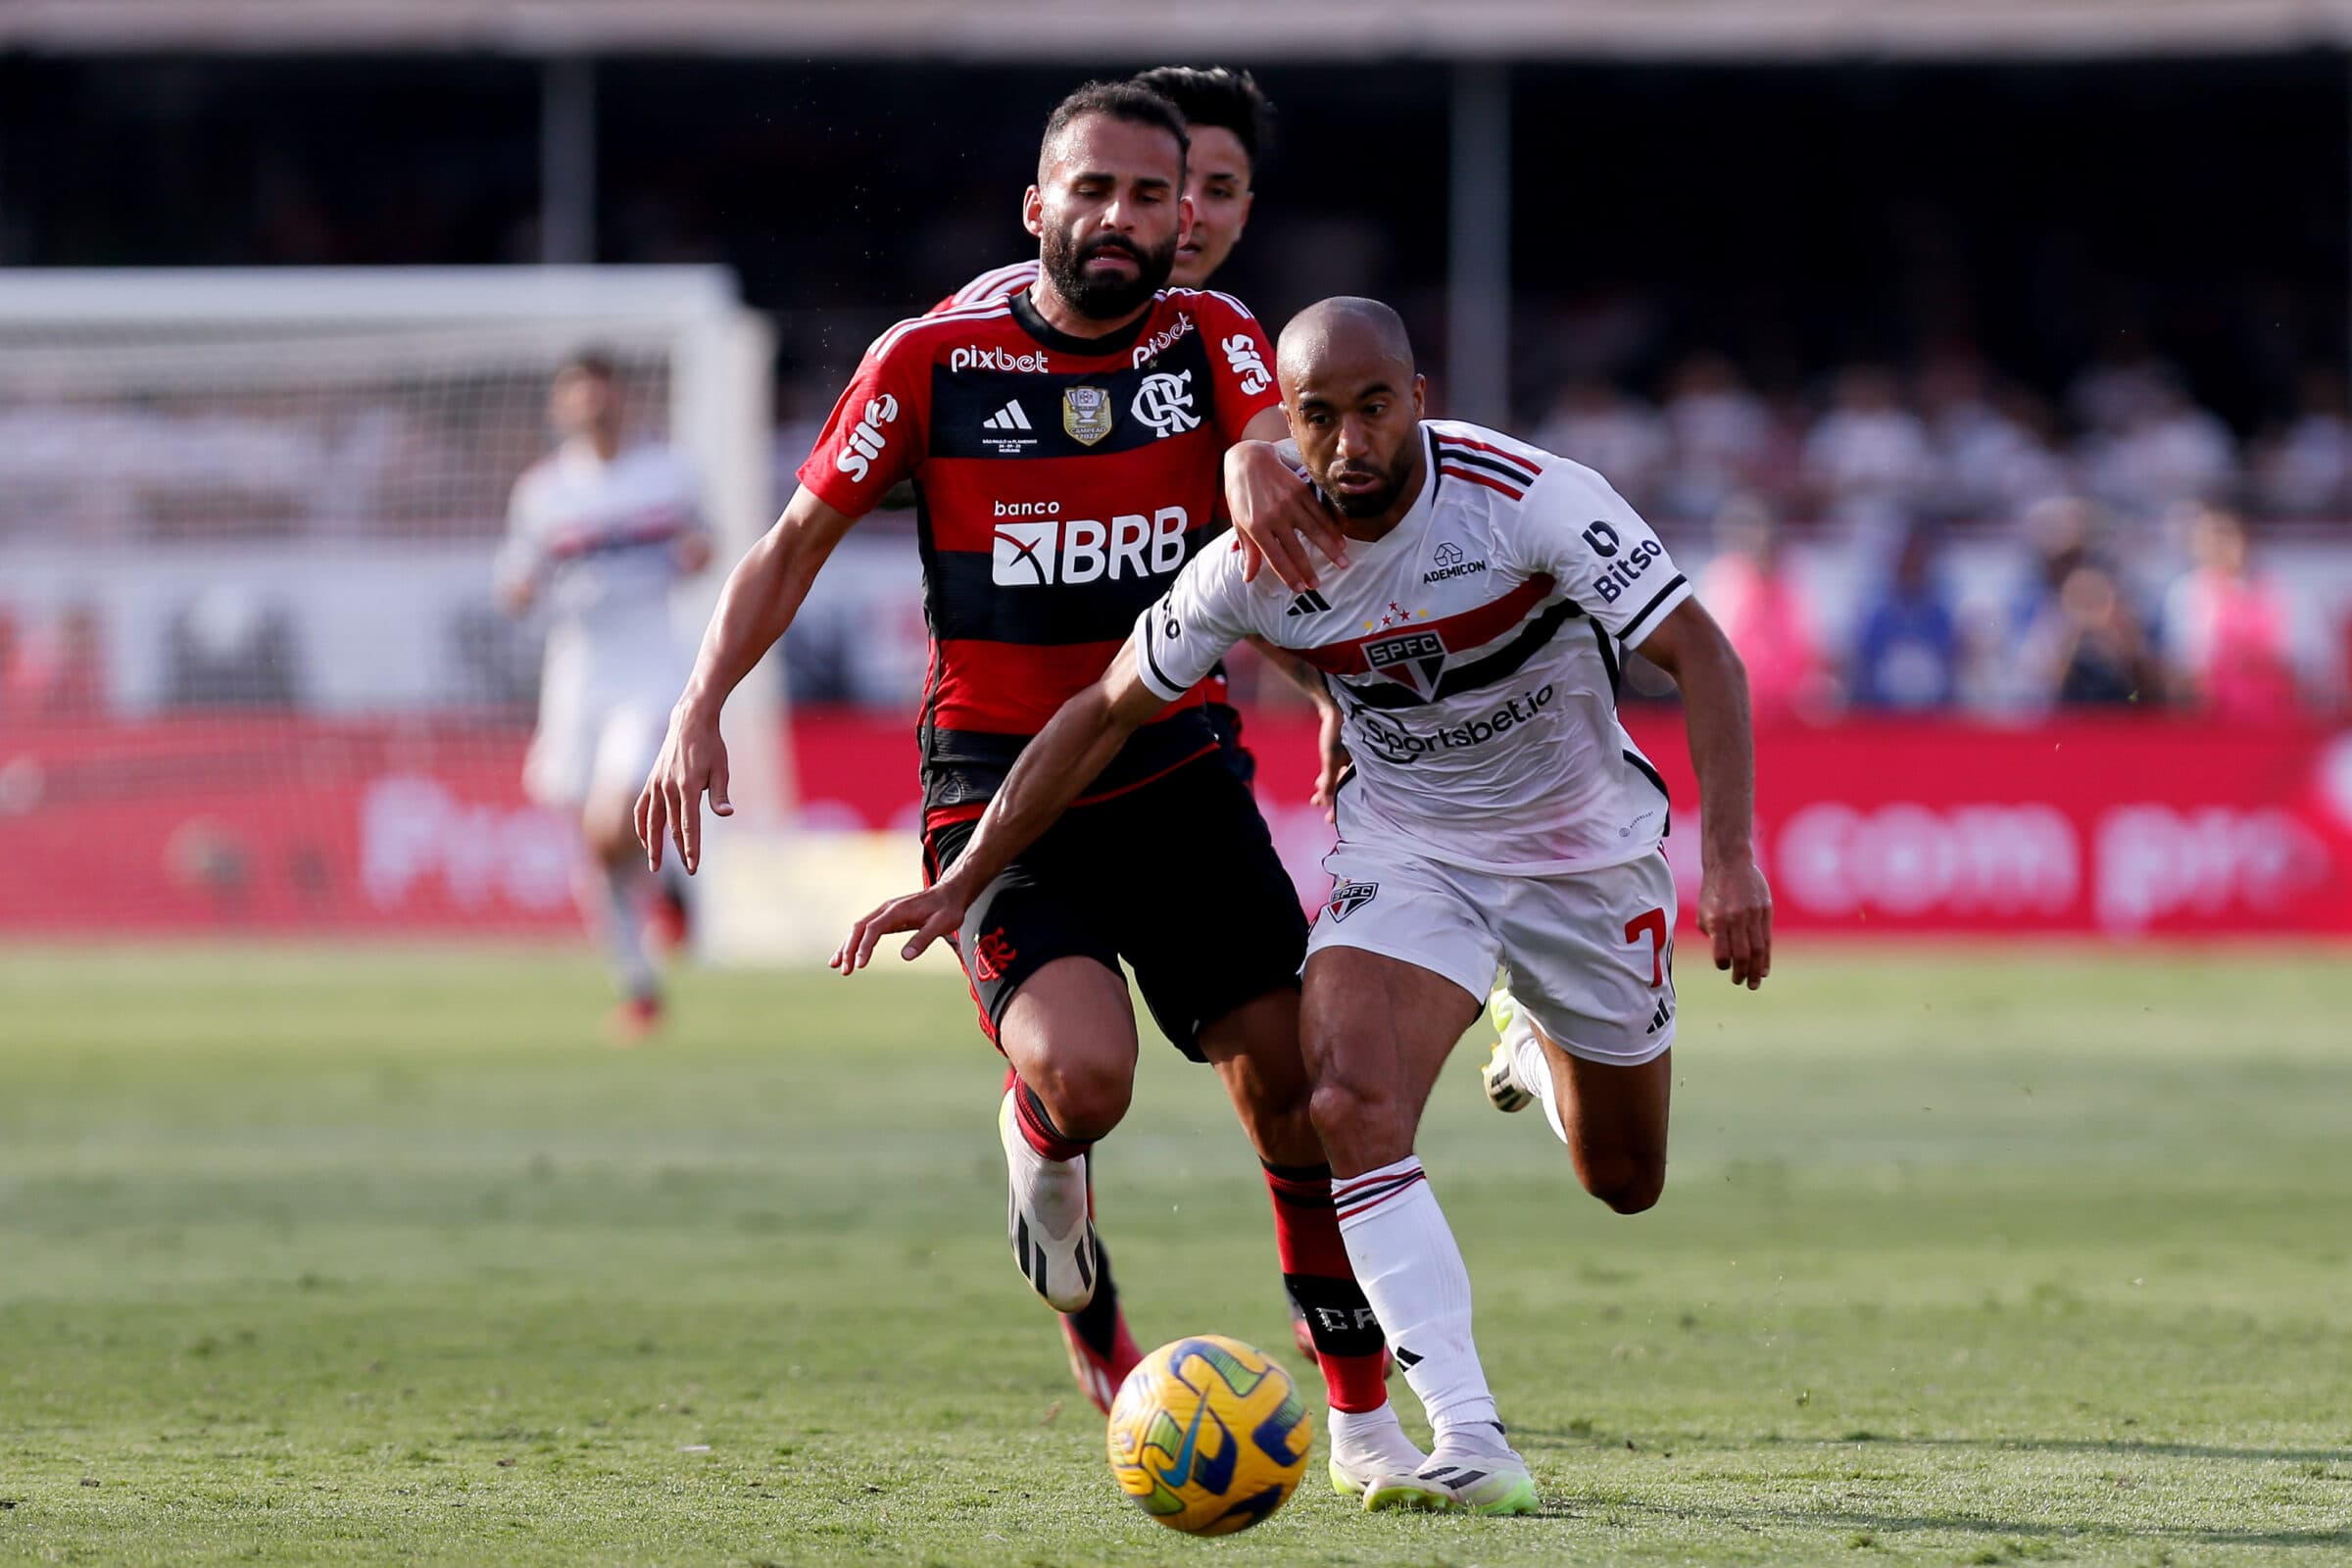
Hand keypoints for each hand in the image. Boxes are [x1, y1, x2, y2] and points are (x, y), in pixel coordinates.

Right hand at [635, 700, 731, 874]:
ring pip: (653, 821)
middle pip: (673, 827)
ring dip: (654, 844)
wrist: (690, 722)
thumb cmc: (711, 746)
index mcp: (688, 787)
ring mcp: (656, 785)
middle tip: (690, 870)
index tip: (693, 866)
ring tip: (655, 864)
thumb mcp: (721, 769)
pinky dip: (642, 825)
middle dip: (680, 850)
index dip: (691, 848)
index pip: (690, 825)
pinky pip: (642, 808)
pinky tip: (645, 840)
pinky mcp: (651, 781)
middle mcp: (668, 788)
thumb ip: (720, 794)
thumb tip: (726, 813)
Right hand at [832, 880, 970, 974]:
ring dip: (847, 947)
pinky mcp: (887, 918)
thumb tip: (905, 956)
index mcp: (897, 911)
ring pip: (858, 929)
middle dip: (849, 949)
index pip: (873, 929)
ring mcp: (885, 913)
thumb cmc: (948, 909)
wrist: (950, 893)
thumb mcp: (942, 924)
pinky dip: (854, 942)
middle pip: (859, 928)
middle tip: (845, 971)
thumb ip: (924, 938)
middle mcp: (886, 910)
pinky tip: (848, 955)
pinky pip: (865, 930)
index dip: (864, 947)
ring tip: (836, 966)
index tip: (860, 965)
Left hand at [1225, 442, 1347, 590]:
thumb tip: (1249, 578)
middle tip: (1318, 586)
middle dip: (1308, 570)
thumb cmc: (1240, 494)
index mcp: (1256, 526)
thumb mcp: (1239, 523)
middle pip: (1296, 549)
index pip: (1276, 558)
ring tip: (1343, 564)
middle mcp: (1274, 516)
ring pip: (1315, 531)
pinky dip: (1332, 528)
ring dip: (1330, 550)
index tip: (1300, 589)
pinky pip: (1320, 513)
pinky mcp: (1301, 490)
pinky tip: (1341, 540)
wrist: (1248, 459)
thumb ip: (1249, 551)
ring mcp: (1290, 502)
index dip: (1289, 575)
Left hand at [1309, 702, 1350, 824]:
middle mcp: (1361, 763)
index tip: (1331, 820)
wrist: (1337, 702)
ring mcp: (1353, 757)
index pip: (1353, 792)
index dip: (1342, 807)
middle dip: (1334, 800)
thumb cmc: (1339, 729)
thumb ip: (1329, 778)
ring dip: (1329, 789)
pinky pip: (1338, 769)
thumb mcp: (1331, 756)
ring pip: (1341, 779)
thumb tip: (1324, 800)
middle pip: (1347, 788)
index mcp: (1364, 766)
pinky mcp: (1345, 750)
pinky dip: (1329, 777)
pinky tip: (1318, 784)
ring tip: (1317, 800)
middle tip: (1325, 814)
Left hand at [1695, 857, 1772, 988]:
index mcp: (1717, 920)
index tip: (1724, 967)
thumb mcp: (1704, 912)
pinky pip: (1767, 939)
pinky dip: (1766, 957)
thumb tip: (1725, 958)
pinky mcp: (1765, 911)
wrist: (1730, 863)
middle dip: (1742, 973)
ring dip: (1756, 970)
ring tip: (1754, 983)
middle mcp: (1735, 919)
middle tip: (1741, 983)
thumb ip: (1712, 935)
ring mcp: (1753, 915)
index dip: (1723, 964)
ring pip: (1758, 949)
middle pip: (1743, 954)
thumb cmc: (1714, 891)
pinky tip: (1764, 970)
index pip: (1722, 953)